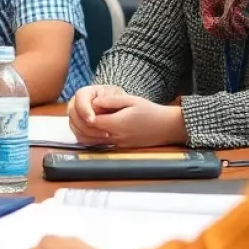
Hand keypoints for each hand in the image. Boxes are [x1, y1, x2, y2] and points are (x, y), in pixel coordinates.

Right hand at [67, 84, 124, 142]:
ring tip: (107, 136)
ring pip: (75, 127)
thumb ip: (109, 99)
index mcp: (86, 93)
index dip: (84, 110)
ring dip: (91, 134)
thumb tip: (95, 104)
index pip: (80, 98)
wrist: (121, 113)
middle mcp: (76, 103)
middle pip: (73, 114)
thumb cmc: (120, 103)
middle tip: (104, 131)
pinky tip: (102, 140)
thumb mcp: (119, 98)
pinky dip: (90, 140)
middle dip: (88, 125)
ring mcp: (75, 116)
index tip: (92, 120)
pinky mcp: (77, 129)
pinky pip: (79, 136)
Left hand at [69, 87, 184, 147]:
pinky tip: (96, 127)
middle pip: (90, 132)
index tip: (86, 105)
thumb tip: (95, 101)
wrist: (167, 127)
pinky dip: (95, 137)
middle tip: (81, 110)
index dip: (85, 113)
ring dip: (86, 131)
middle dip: (82, 122)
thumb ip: (112, 101)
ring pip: (94, 140)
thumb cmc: (151, 111)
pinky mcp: (121, 148)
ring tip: (86, 118)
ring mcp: (118, 144)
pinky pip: (102, 144)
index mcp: (117, 124)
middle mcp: (116, 137)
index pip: (91, 120)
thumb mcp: (132, 100)